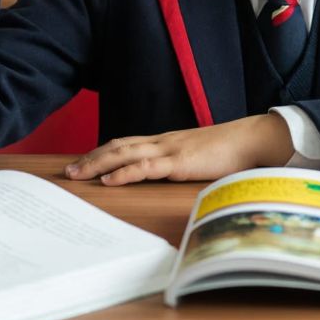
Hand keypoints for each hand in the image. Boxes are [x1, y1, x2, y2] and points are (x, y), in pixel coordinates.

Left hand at [64, 114, 294, 184]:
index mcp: (166, 141)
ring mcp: (170, 150)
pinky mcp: (179, 162)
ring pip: (125, 154)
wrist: (252, 139)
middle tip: (67, 171)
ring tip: (77, 175)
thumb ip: (181, 162)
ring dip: (98, 164)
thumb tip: (170, 174)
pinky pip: (146, 167)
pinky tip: (109, 180)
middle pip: (118, 146)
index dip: (102, 151)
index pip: (126, 142)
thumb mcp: (198, 156)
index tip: (82, 161)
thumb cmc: (229, 150)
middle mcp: (163, 141)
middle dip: (90, 158)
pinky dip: (124, 173)